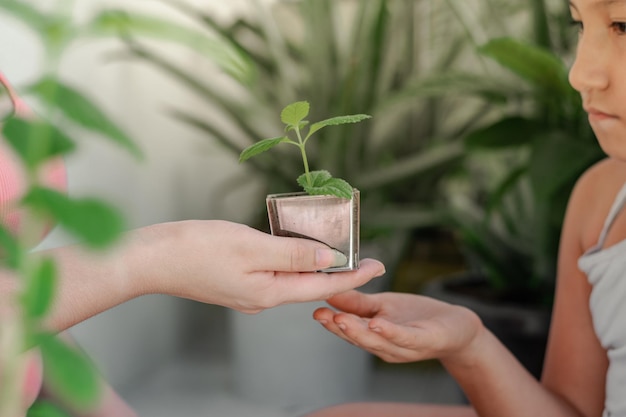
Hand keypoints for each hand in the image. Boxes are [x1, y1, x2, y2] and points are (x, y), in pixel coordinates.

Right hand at [131, 220, 385, 313]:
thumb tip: (329, 259)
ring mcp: (248, 291)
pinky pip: (274, 271)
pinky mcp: (237, 281)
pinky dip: (291, 259)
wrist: (151, 259)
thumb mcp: (251, 246)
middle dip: (338, 269)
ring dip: (314, 263)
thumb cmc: (196, 249)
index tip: (379, 265)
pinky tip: (297, 247)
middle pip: (310, 283)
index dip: (353, 275)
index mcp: (269, 293)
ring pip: (292, 277)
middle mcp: (262, 298)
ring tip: (337, 248)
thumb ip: (293, 254)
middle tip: (362, 254)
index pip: (322, 285)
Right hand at [313, 290, 482, 362]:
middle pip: (359, 339)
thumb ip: (357, 302)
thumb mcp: (383, 305)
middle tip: (322, 316)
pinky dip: (389, 332)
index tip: (314, 311)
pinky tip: (377, 324)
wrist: (456, 327)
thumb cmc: (417, 317)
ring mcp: (405, 347)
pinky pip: (405, 338)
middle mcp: (386, 347)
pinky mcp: (425, 341)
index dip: (330, 324)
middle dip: (339, 328)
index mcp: (373, 338)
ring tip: (341, 319)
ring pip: (378, 341)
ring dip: (358, 332)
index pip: (349, 332)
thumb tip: (330, 289)